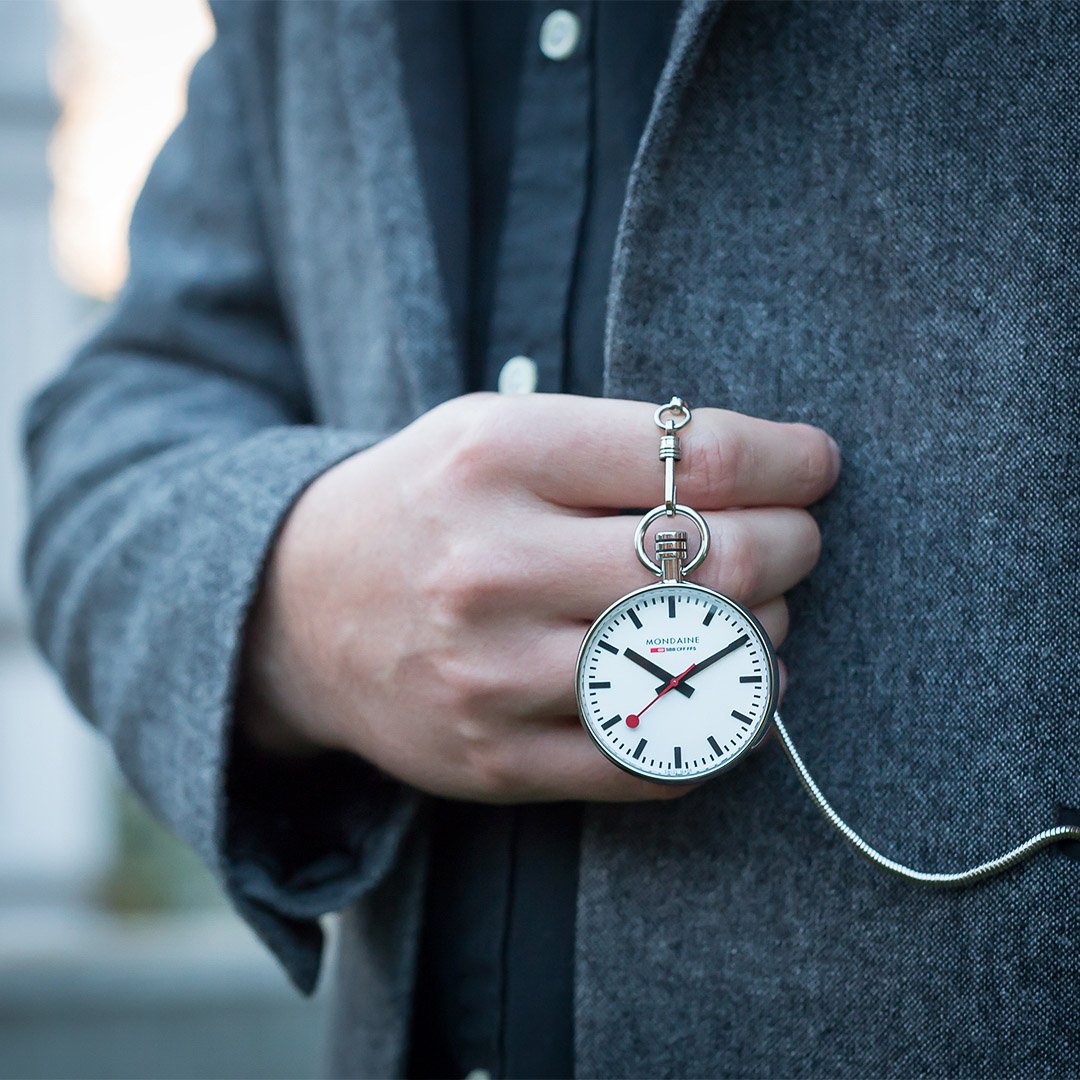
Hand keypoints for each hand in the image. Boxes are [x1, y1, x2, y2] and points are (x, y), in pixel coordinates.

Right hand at [239, 393, 838, 802]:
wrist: (297, 610)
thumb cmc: (423, 508)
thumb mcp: (494, 433)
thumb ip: (617, 445)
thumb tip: (766, 476)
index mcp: (497, 457)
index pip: (696, 456)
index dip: (787, 462)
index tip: (813, 465)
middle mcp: (491, 564)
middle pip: (717, 563)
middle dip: (792, 547)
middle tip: (794, 540)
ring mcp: (491, 674)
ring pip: (701, 664)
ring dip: (765, 636)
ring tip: (754, 611)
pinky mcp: (494, 759)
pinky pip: (657, 759)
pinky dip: (720, 725)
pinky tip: (724, 686)